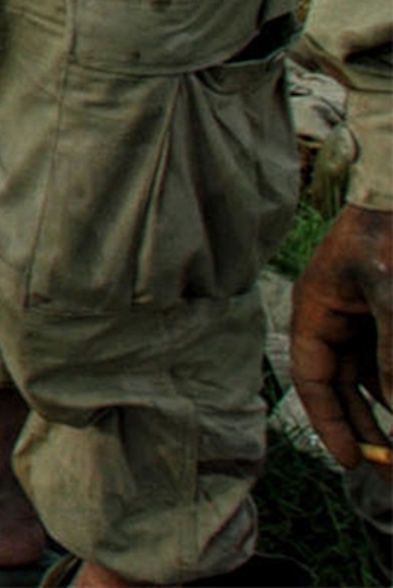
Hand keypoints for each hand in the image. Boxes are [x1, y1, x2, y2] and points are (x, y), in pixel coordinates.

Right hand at [291, 202, 392, 474]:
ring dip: (377, 407)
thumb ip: (392, 351)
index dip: (327, 422)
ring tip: (392, 443)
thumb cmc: (387, 235)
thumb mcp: (389, 293)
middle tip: (381, 461)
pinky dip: (389, 382)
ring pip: (363, 375)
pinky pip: (381, 358)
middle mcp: (331, 318)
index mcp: (315, 310)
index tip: (348, 460)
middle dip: (358, 424)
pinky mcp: (381, 313)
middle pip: (338, 384)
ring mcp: (357, 316)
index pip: (312, 378)